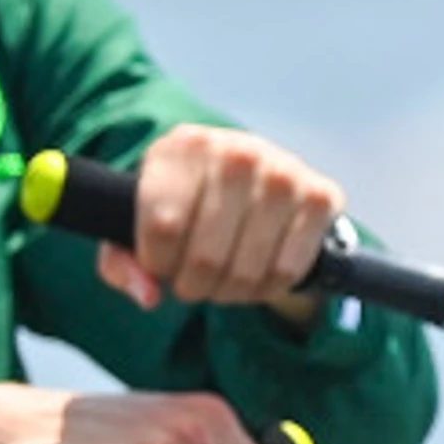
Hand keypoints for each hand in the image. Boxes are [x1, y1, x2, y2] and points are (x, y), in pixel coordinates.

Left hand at [94, 124, 341, 326]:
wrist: (254, 175)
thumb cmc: (186, 205)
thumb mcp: (140, 223)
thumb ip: (123, 262)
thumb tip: (149, 296)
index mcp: (183, 147)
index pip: (162, 227)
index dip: (158, 264)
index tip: (161, 263)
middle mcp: (236, 151)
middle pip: (204, 257)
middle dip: (194, 286)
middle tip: (194, 281)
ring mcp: (283, 171)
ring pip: (246, 270)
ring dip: (230, 293)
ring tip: (223, 280)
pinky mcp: (320, 196)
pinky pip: (287, 271)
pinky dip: (267, 288)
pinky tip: (257, 274)